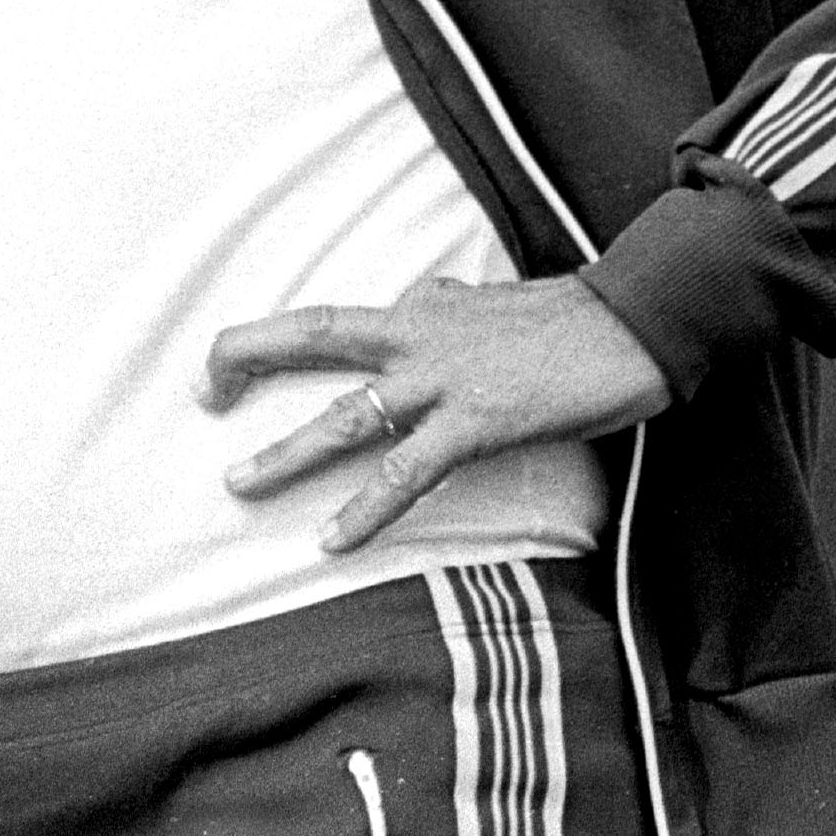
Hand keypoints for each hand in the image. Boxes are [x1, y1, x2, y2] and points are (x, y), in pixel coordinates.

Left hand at [203, 274, 670, 553]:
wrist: (633, 324)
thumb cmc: (570, 319)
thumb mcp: (493, 304)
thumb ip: (448, 306)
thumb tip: (424, 296)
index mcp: (421, 309)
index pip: (331, 320)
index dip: (272, 337)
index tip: (230, 365)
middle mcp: (420, 334)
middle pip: (315, 336)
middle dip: (249, 359)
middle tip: (201, 391)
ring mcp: (445, 378)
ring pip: (348, 415)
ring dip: (289, 452)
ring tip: (239, 482)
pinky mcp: (478, 421)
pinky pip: (408, 472)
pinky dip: (367, 508)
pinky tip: (334, 539)